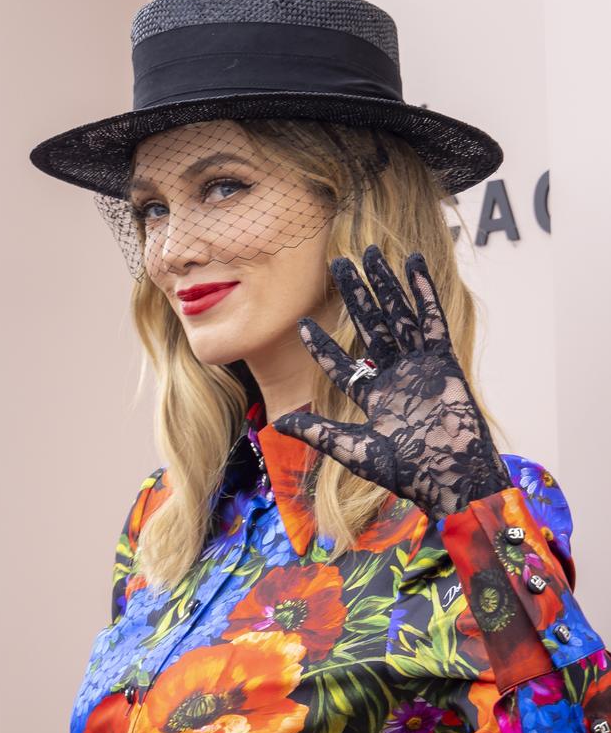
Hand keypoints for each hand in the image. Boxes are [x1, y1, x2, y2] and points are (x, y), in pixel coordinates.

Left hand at [272, 245, 510, 520]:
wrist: (453, 480)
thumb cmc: (408, 473)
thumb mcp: (354, 450)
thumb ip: (319, 433)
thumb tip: (278, 424)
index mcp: (375, 398)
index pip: (343, 365)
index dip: (323, 346)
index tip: (302, 324)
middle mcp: (396, 376)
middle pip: (371, 327)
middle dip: (355, 295)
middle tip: (338, 263)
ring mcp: (420, 366)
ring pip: (398, 315)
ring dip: (384, 284)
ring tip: (369, 252)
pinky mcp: (443, 360)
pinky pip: (431, 320)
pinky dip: (423, 291)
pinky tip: (413, 263)